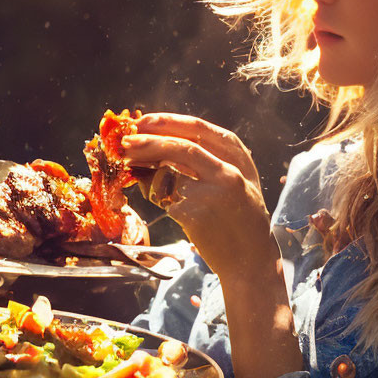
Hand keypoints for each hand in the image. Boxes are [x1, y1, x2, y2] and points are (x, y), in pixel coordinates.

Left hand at [121, 113, 271, 278]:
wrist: (251, 258)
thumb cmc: (238, 215)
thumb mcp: (234, 178)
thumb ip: (207, 159)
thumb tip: (157, 145)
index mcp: (238, 156)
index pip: (198, 128)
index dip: (167, 121)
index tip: (143, 120)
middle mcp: (229, 170)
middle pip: (182, 145)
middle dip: (149, 139)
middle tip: (126, 139)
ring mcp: (214, 192)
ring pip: (171, 170)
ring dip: (146, 163)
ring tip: (128, 161)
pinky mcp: (199, 215)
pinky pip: (168, 199)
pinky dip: (156, 195)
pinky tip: (154, 194)